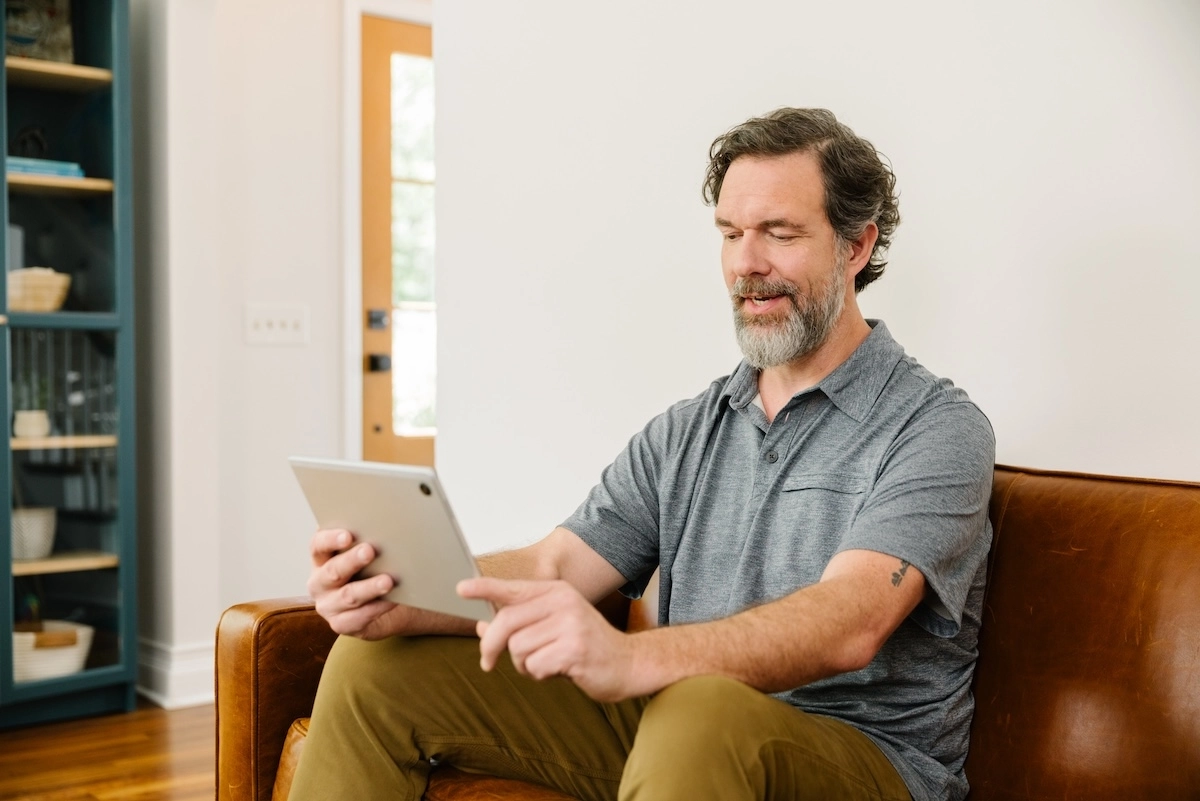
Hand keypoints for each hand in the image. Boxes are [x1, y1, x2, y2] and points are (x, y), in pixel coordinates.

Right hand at [307, 528, 406, 639]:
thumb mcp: (364, 555)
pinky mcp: (340, 625)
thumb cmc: (371, 570)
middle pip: (333, 571)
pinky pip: (358, 618)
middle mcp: (319, 583)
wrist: (381, 604)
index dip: (331, 539)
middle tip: (369, 551)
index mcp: (321, 559)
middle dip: (352, 561)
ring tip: (388, 580)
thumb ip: (366, 542)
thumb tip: (388, 528)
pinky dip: (377, 608)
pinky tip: (391, 601)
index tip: (348, 535)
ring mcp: (328, 606)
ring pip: (348, 596)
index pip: (319, 545)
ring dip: (369, 587)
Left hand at [457, 577, 643, 701]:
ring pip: (518, 648)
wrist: (628, 664)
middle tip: (486, 663)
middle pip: (507, 622)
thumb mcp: (552, 629)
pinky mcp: (574, 648)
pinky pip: (535, 666)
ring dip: (524, 665)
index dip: (485, 588)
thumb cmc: (586, 647)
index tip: (460, 589)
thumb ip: (520, 625)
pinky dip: (539, 675)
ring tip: (545, 664)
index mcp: (556, 592)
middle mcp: (563, 601)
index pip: (513, 588)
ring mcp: (571, 623)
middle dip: (491, 646)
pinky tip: (559, 671)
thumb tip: (481, 626)